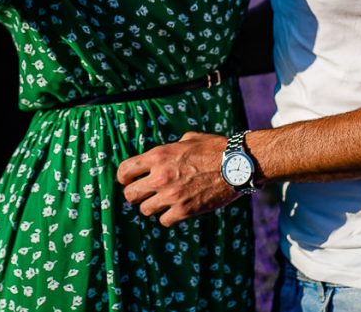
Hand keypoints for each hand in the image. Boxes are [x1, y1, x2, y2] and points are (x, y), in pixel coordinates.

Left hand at [117, 132, 238, 226]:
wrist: (237, 164)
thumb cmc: (214, 148)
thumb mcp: (188, 140)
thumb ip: (170, 148)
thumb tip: (162, 156)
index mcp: (158, 155)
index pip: (125, 170)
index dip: (123, 177)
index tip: (127, 181)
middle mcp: (160, 176)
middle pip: (130, 195)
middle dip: (135, 194)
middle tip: (144, 194)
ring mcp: (171, 195)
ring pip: (145, 210)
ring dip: (152, 206)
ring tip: (163, 201)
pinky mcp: (184, 210)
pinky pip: (164, 220)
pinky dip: (168, 217)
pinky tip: (176, 209)